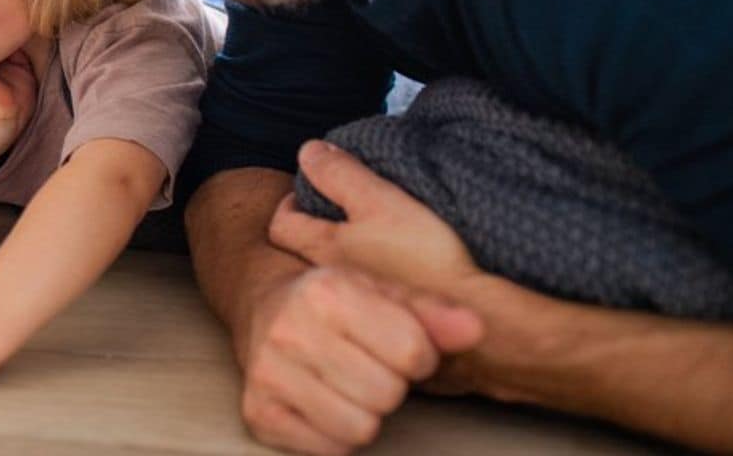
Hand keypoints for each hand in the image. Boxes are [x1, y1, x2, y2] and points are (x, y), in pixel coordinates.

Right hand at [233, 263, 483, 453]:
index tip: (397, 347)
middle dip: (389, 386)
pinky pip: (329, 450)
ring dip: (365, 413)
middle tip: (368, 367)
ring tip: (349, 386)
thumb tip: (474, 330)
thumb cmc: (334, 303)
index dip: (417, 356)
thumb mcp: (382, 292)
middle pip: (386, 394)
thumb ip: (432, 312)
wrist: (262, 306)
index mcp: (326, 293)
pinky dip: (336, 435)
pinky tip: (325, 404)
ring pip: (360, 427)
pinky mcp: (259, 413)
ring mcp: (268, 374)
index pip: (411, 352)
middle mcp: (290, 331)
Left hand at [268, 140, 483, 298]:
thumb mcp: (383, 202)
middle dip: (313, 228)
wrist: (480, 318)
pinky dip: (369, 281)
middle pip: (302, 251)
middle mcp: (330, 283)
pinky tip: (397, 271)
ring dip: (343, 255)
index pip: (281, 226)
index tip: (310, 192)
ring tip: (370, 238)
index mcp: (323, 250)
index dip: (289, 204)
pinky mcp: (386, 319)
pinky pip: (363, 298)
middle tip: (337, 212)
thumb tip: (309, 152)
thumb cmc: (428, 259)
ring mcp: (357, 307)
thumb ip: (341, 176)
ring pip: (333, 274)